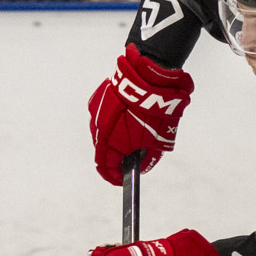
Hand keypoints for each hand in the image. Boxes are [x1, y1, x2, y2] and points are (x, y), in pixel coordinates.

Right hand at [87, 47, 192, 184]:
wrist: (151, 76)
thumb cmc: (155, 110)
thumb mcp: (158, 141)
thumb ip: (148, 159)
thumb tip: (142, 166)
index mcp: (110, 142)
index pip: (106, 168)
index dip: (114, 176)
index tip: (120, 179)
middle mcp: (99, 128)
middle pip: (103, 150)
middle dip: (115, 157)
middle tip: (129, 158)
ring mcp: (97, 112)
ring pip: (102, 133)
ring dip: (114, 138)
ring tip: (131, 136)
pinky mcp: (99, 98)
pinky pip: (103, 116)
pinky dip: (113, 122)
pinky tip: (127, 118)